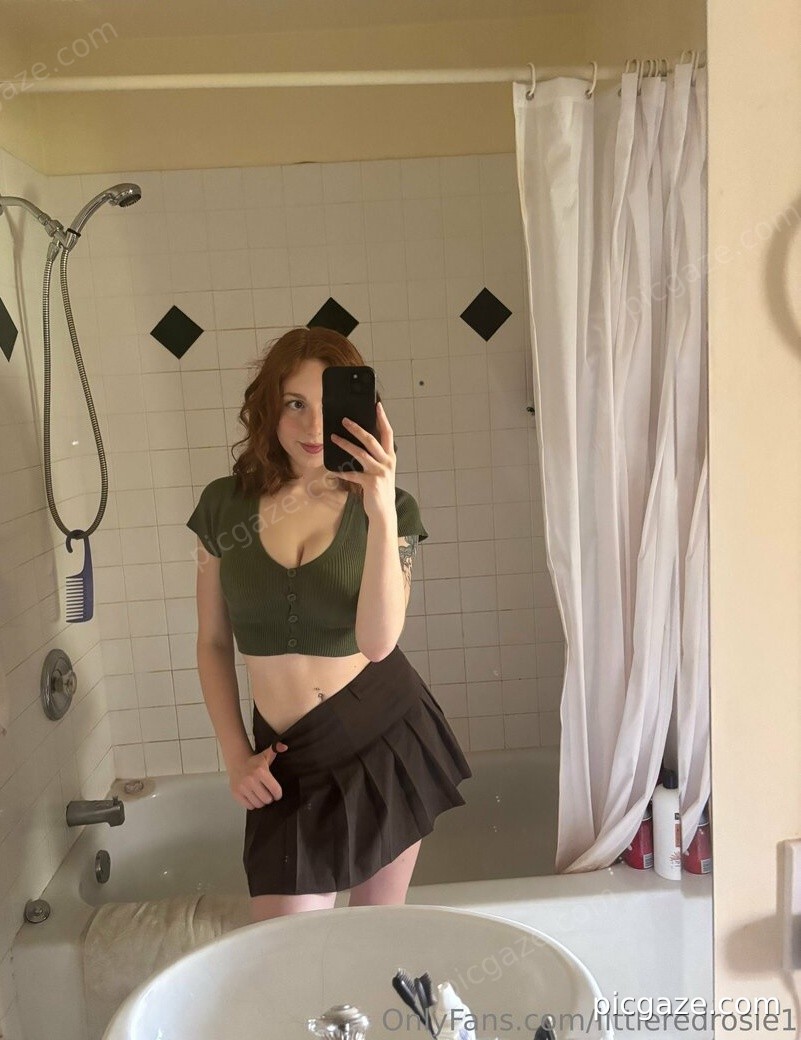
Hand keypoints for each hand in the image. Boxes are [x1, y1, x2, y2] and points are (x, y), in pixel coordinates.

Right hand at [227, 743, 287, 808]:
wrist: (237, 763)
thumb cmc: (254, 762)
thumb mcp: (266, 755)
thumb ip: (276, 749)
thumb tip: (284, 747)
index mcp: (260, 771)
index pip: (275, 790)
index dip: (278, 794)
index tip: (277, 794)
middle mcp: (251, 780)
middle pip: (267, 799)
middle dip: (269, 798)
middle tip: (268, 794)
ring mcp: (242, 787)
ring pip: (258, 804)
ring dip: (261, 802)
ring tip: (261, 795)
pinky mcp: (236, 793)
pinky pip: (249, 806)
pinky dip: (252, 804)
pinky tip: (253, 797)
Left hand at [330, 401, 396, 521]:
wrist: (384, 510)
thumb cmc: (381, 489)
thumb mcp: (382, 470)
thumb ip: (376, 457)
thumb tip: (361, 443)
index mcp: (390, 457)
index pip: (387, 433)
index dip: (383, 419)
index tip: (378, 406)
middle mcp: (386, 462)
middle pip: (371, 440)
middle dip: (357, 428)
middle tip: (345, 420)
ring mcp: (379, 472)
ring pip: (360, 453)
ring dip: (345, 444)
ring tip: (333, 438)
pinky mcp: (370, 483)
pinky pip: (352, 474)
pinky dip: (341, 472)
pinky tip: (332, 470)